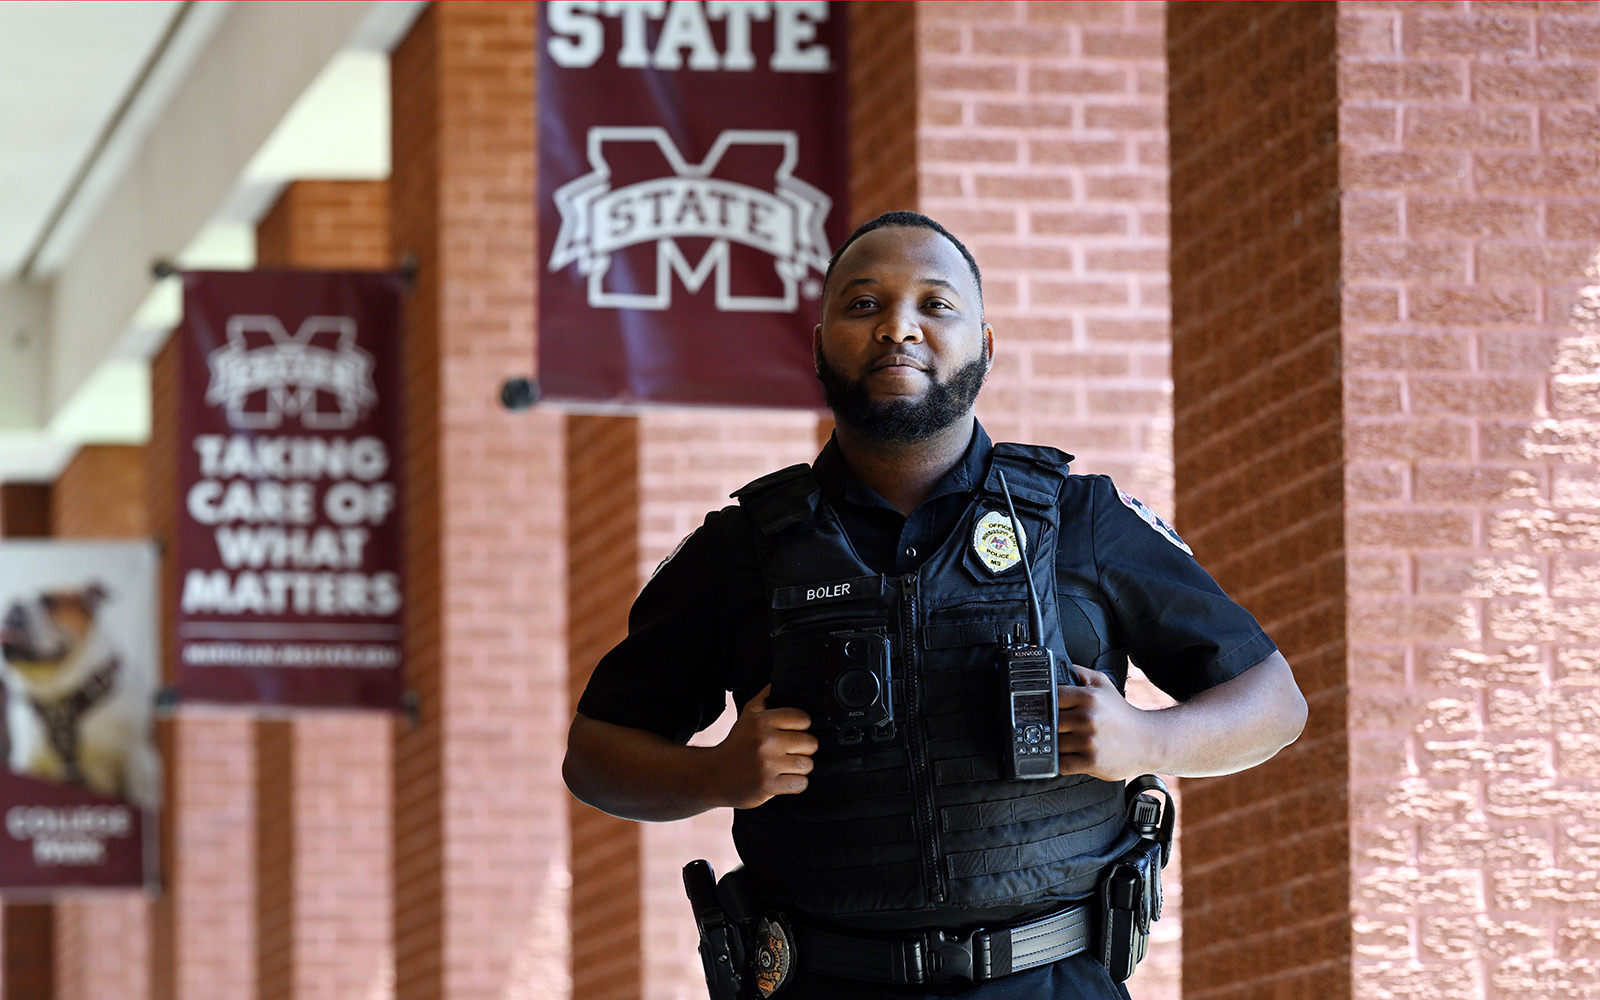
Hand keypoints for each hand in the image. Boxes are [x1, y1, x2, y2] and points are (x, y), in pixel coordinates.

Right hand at [706, 684, 817, 809]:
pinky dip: (797, 783)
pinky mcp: (768, 785)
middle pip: (810, 742)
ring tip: (789, 765)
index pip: (803, 718)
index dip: (802, 726)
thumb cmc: (736, 744)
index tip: (794, 731)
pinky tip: (785, 779)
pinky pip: (800, 784)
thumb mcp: (748, 715)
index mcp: (762, 721)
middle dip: (805, 748)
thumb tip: (782, 681)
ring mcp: (767, 765)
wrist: (714, 775)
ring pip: (807, 764)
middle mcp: (765, 741)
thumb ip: (766, 697)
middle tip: (793, 750)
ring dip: (802, 767)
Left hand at [1056, 665, 1160, 781]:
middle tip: (1056, 728)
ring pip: (1053, 744)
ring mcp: (1089, 741)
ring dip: (1055, 745)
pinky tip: (1069, 756)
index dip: (1045, 703)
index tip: (1045, 708)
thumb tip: (1056, 667)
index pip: (1051, 696)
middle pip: (1049, 721)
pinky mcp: (1091, 761)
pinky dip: (1060, 763)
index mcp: (1088, 697)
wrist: (1148, 741)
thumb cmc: (1121, 714)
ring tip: (1065, 742)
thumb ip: (1079, 673)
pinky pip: (1061, 764)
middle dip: (1049, 725)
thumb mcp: (1103, 684)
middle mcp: (1088, 718)